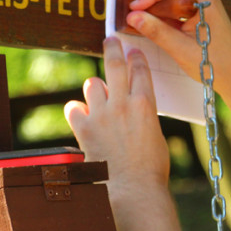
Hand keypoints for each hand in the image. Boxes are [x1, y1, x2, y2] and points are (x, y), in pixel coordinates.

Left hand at [64, 37, 169, 188]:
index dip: (136, 57)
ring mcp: (102, 115)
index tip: (133, 50)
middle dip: (113, 49)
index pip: (140, 71)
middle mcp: (123, 104)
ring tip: (98, 92)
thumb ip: (144, 117)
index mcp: (145, 105)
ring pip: (93, 85)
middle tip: (110, 40)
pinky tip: (80, 114)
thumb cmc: (150, 169)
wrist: (133, 190)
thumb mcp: (156, 136)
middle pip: (116, 65)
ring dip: (95, 87)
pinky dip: (77, 110)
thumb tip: (136, 109)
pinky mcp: (85, 129)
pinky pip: (74, 108)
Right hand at [123, 0, 230, 99]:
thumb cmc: (213, 64)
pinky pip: (179, 7)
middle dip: (152, 0)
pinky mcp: (202, 15)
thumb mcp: (180, 49)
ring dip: (158, 9)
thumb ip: (156, 31)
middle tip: (138, 18)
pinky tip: (158, 30)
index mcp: (203, 1)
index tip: (135, 10)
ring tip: (146, 25)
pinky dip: (166, 15)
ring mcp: (204, 6)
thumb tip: (133, 17)